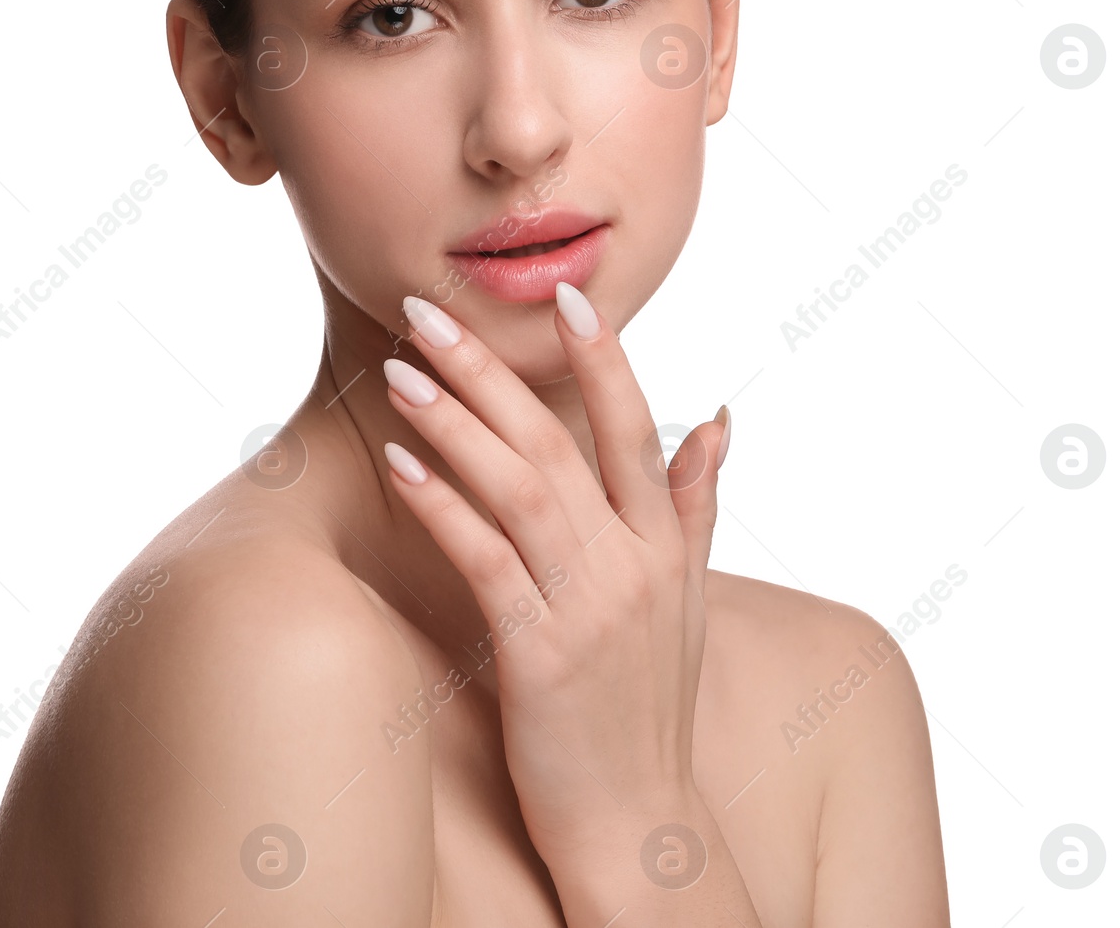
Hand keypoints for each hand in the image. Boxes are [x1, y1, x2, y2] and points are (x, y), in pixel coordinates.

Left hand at [379, 282, 732, 867]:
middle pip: (557, 442)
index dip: (602, 358)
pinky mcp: (540, 656)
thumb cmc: (650, 706)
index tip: (566, 295)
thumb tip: (718, 415)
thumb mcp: (689, 599)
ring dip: (454, 422)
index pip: (635, 428)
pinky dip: (444, 508)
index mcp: (665, 545)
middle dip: (489, 369)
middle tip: (428, 312)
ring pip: (518, 489)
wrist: (640, 824)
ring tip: (401, 372)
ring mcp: (588, 610)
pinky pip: (485, 561)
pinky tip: (403, 465)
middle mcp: (633, 565)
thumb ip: (694, 504)